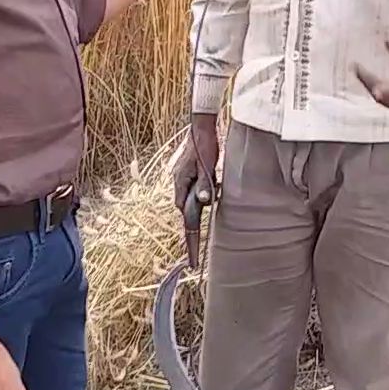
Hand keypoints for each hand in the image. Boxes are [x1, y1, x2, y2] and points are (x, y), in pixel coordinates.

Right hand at [171, 113, 220, 267]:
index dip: (191, 241)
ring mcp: (183, 180)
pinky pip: (193, 194)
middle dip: (193, 231)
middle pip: (187, 213)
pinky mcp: (189, 176)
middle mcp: (179, 185)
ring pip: (191, 203)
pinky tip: (209, 196)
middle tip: (197, 256)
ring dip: (198, 212)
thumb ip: (204, 184)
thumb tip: (203, 201)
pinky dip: (200, 200)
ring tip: (205, 220)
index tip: (194, 261)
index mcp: (181, 185)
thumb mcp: (207, 166)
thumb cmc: (205, 145)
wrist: (201, 127)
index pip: (187, 219)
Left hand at [355, 36, 388, 114]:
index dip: (383, 85)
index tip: (367, 76)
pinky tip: (367, 82)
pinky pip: (388, 102)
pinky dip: (376, 92)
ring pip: (387, 101)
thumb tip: (388, 41)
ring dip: (371, 88)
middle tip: (357, 69)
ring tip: (359, 73)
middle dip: (371, 84)